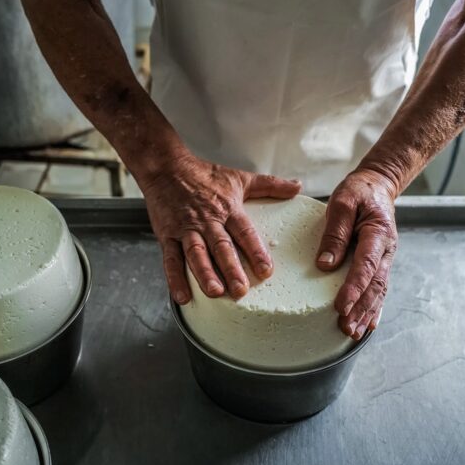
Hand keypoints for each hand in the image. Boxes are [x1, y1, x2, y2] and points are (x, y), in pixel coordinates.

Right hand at [142, 152, 300, 303]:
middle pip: (221, 246)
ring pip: (196, 253)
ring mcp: (186, 228)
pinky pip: (170, 259)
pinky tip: (182, 297)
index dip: (255, 251)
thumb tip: (298, 187)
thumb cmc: (204, 175)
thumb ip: (270, 185)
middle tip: (241, 290)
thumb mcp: (239, 178)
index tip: (265, 270)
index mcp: (227, 208)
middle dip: (231, 268)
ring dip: (205, 273)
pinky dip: (174, 278)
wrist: (166, 167)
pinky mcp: (167, 235)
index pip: (244, 231)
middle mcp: (208, 220)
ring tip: (215, 292)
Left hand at [316, 168, 398, 339]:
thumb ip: (336, 232)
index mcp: (378, 233)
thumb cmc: (359, 191)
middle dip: (360, 308)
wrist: (378, 185)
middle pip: (375, 285)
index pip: (366, 265)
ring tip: (352, 333)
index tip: (340, 306)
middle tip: (344, 326)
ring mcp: (385, 259)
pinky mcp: (380, 263)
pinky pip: (378, 288)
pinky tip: (367, 324)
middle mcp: (386, 250)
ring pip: (378, 291)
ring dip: (366, 313)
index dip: (354, 287)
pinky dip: (374, 308)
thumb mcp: (343, 202)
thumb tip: (325, 264)